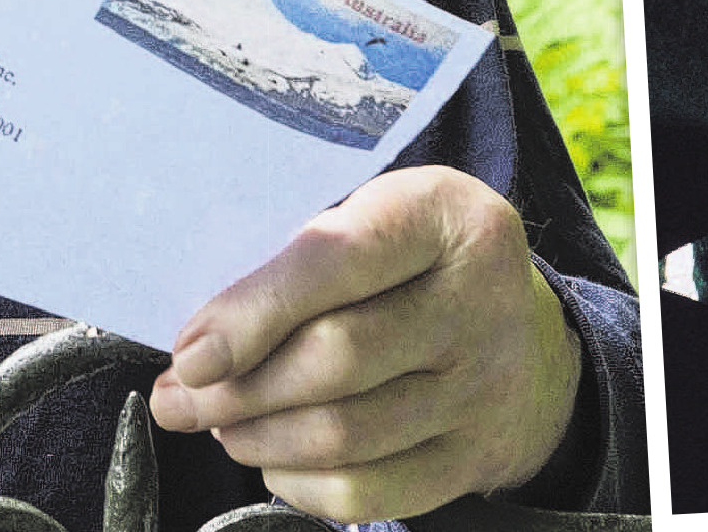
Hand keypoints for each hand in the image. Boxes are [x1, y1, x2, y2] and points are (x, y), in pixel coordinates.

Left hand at [148, 166, 581, 519]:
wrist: (525, 330)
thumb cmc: (416, 260)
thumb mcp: (377, 214)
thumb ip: (301, 257)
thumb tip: (197, 346)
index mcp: (446, 217)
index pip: (336, 262)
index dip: (253, 313)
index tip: (189, 353)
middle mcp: (480, 300)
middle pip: (337, 360)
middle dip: (240, 388)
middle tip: (182, 396)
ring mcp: (485, 387)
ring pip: (346, 436)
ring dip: (260, 439)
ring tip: (221, 422)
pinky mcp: (477, 457)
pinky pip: (373, 492)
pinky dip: (305, 486)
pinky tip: (274, 460)